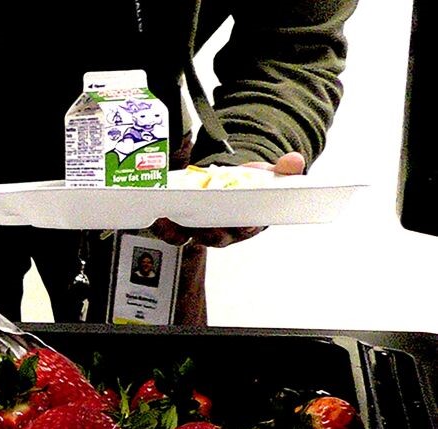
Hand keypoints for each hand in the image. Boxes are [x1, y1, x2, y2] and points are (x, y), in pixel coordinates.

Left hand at [151, 152, 305, 247]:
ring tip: (175, 220)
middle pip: (219, 237)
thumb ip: (284, 169)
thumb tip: (296, 160)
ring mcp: (204, 231)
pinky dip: (167, 229)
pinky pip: (175, 234)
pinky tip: (162, 219)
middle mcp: (226, 232)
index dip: (247, 229)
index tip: (246, 225)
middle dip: (213, 233)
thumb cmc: (251, 185)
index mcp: (249, 225)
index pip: (249, 230)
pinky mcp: (185, 227)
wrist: (229, 183)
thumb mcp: (269, 175)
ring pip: (194, 237)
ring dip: (183, 231)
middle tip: (208, 225)